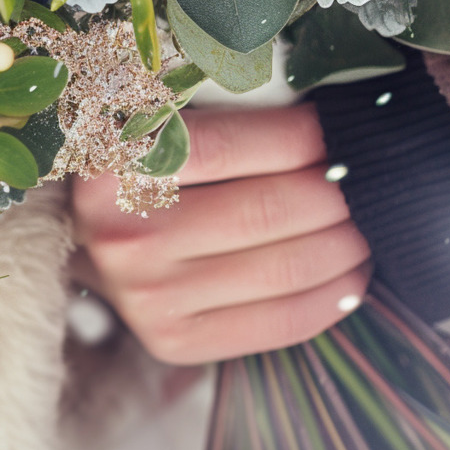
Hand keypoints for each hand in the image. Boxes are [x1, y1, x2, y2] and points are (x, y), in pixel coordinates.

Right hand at [72, 104, 370, 365]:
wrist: (79, 237)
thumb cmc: (137, 165)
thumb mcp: (157, 117)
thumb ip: (225, 110)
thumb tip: (335, 120)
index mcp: (118, 159)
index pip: (240, 144)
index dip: (309, 135)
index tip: (344, 128)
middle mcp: (126, 231)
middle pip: (273, 209)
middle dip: (340, 192)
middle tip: (369, 177)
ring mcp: (145, 294)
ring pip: (285, 268)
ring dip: (348, 245)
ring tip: (370, 224)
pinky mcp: (170, 339)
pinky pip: (277, 323)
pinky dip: (332, 300)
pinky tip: (354, 276)